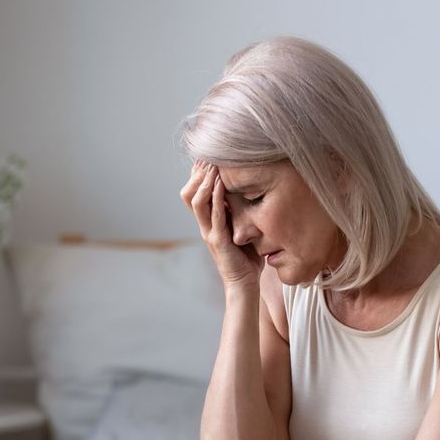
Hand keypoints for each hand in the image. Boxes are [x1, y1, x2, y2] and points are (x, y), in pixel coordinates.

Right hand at [180, 160, 263, 288]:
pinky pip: (213, 215)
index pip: (195, 192)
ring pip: (196, 201)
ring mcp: (209, 232)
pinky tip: (220, 183)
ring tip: (212, 164)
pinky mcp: (218, 240)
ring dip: (204, 181)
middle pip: (189, 193)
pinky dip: (216, 197)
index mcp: (208, 222)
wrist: (244, 284)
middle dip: (197, 173)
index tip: (208, 156)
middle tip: (208, 154)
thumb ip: (240, 213)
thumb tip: (250, 191)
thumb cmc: (246, 258)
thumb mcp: (242, 229)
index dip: (197, 174)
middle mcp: (204, 225)